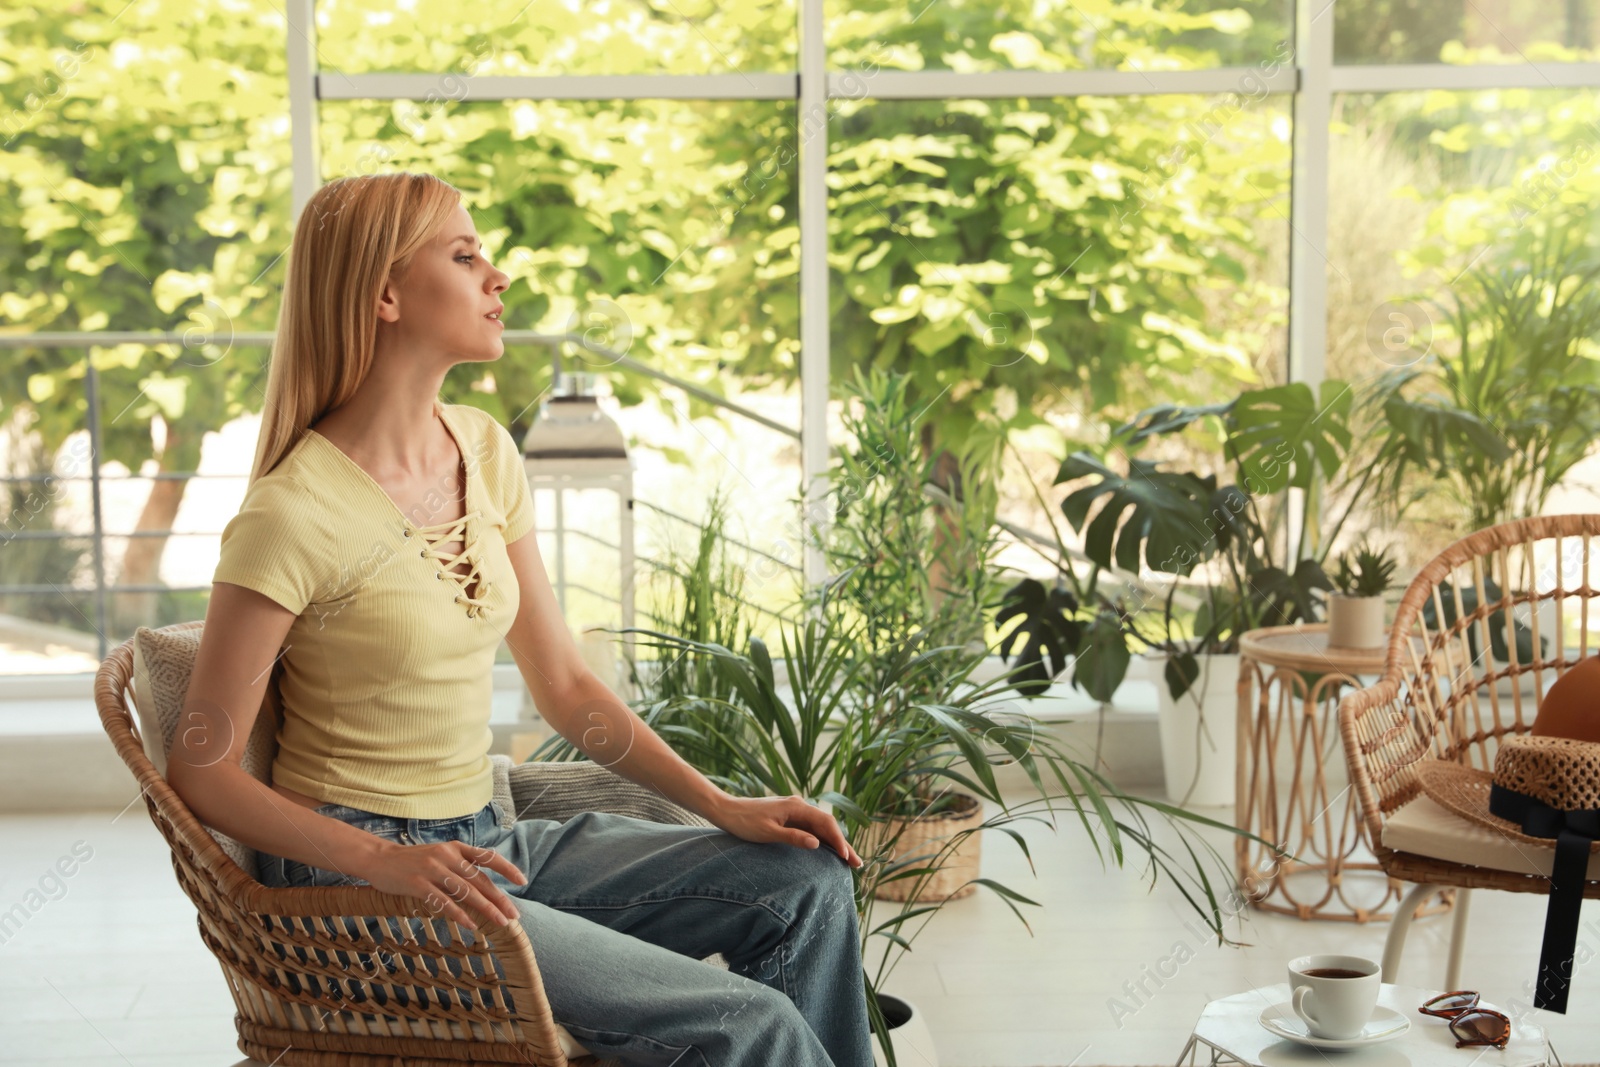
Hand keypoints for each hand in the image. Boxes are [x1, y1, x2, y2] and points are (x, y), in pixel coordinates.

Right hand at [358, 839, 527, 930]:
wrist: (379, 858)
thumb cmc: (414, 860)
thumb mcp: (440, 855)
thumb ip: (460, 865)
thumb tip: (484, 885)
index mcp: (456, 848)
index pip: (488, 857)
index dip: (507, 868)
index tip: (522, 881)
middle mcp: (447, 856)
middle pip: (480, 880)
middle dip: (500, 899)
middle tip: (514, 915)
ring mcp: (433, 870)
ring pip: (466, 892)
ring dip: (486, 909)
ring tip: (501, 923)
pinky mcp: (418, 884)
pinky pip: (444, 902)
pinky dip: (460, 915)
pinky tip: (472, 925)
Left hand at [710, 794, 861, 867]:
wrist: (726, 811)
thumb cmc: (744, 822)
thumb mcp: (768, 832)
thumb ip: (793, 837)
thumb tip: (816, 843)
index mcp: (796, 806)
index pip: (825, 823)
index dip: (838, 840)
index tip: (846, 856)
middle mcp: (799, 806)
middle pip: (827, 825)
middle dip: (842, 844)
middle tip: (857, 863)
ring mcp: (794, 811)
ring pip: (820, 828)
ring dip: (834, 843)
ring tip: (848, 860)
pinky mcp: (789, 817)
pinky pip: (811, 829)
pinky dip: (822, 840)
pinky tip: (828, 851)